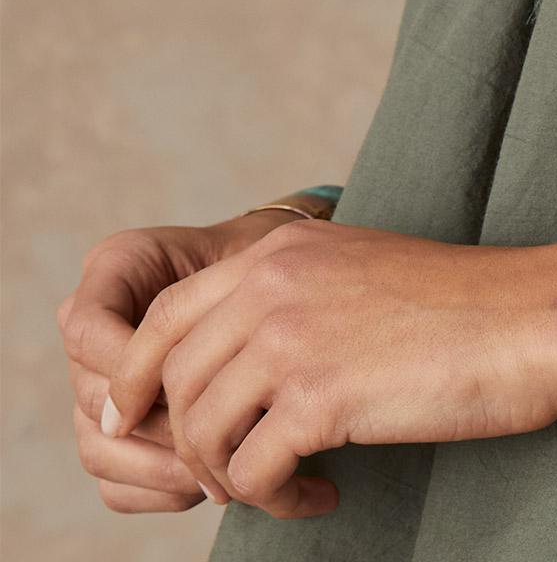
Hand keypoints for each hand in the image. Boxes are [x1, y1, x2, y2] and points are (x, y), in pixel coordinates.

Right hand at [56, 210, 308, 515]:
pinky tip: (205, 484)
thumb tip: (188, 375)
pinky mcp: (115, 434)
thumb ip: (220, 291)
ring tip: (220, 467)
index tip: (191, 381)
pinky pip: (113, 482)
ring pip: (98, 448)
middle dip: (157, 423)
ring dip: (159, 466)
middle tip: (218, 434)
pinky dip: (158, 491)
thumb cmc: (272, 264)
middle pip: (92, 397)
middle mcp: (95, 328)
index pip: (86, 330)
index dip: (129, 365)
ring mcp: (97, 386)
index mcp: (117, 268)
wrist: (280, 288)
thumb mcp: (256, 254)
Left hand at [101, 217, 556, 519]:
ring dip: (230, 477)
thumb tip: (237, 363)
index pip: (164, 315)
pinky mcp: (318, 398)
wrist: (534, 320)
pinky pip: (253, 473)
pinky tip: (321, 496)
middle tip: (226, 475)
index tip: (139, 422)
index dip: (138, 377)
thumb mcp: (361, 269)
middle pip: (170, 379)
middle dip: (183, 439)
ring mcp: (291, 338)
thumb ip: (292, 296)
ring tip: (282, 488)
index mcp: (282, 249)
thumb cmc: (465, 303)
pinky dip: (276, 501)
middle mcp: (273, 284)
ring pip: (201, 432)